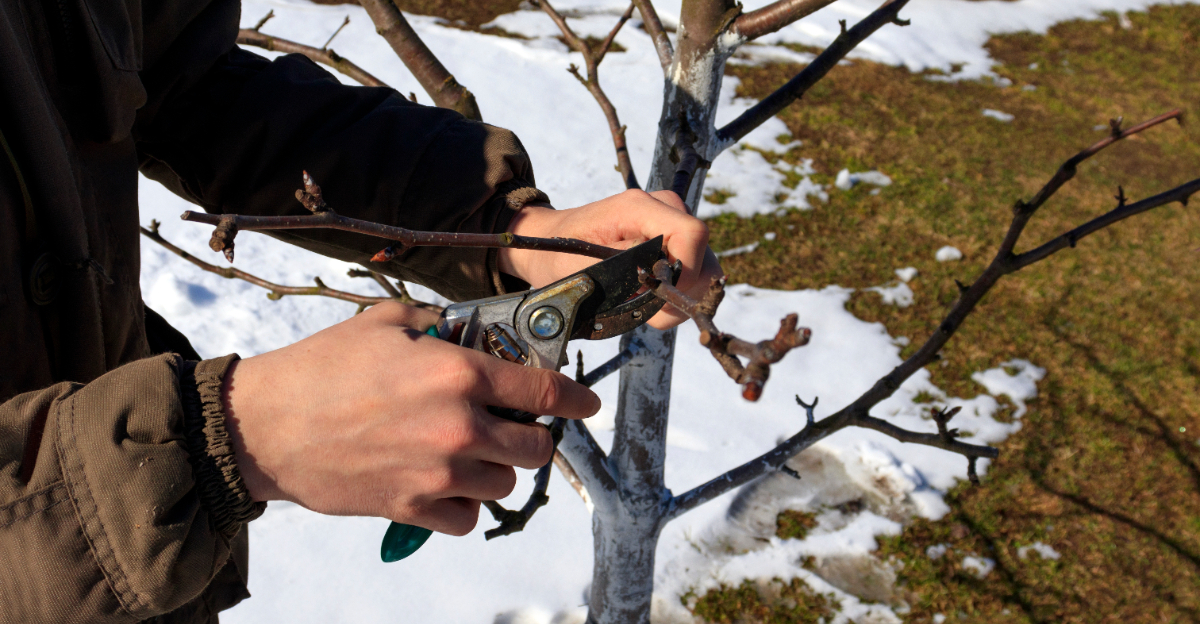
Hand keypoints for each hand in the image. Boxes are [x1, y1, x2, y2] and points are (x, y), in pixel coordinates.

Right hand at [221, 302, 600, 535]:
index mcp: (458, 373)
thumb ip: (437, 324)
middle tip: (510, 425)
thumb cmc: (321, 367)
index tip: (587, 403)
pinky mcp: (412, 507)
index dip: (575, 398)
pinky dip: (464, 504)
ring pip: (504, 483)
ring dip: (496, 469)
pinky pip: (468, 518)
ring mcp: (438, 472)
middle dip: (531, 436)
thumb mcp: (384, 323)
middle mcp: (460, 426)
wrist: (265, 425)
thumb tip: (467, 331)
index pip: (543, 390)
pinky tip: (445, 483)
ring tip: (468, 452)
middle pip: (535, 447)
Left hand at [496, 189, 722, 329]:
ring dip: (677, 299)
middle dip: (681, 292)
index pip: (693, 234)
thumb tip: (661, 272)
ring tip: (642, 304)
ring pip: (703, 271)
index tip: (662, 296)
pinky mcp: (672, 239)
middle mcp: (663, 209)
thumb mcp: (581, 263)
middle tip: (646, 307)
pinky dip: (675, 295)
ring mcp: (670, 223)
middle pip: (704, 257)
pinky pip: (693, 274)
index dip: (687, 271)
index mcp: (640, 207)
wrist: (551, 241)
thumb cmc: (558, 251)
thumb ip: (623, 265)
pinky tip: (648, 299)